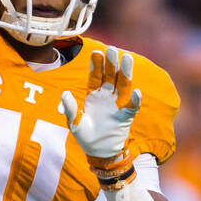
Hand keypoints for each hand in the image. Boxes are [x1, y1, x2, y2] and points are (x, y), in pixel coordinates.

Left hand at [60, 46, 142, 185]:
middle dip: (111, 63)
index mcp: (93, 95)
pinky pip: (132, 106)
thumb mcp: (74, 123)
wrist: (99, 152)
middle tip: (112, 49)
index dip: (96, 65)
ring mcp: (117, 105)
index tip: (96, 52)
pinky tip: (136, 92)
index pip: (95, 76)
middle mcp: (107, 97)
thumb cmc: (85, 136)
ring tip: (127, 59)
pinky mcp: (126, 116)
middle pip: (110, 77)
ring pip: (123, 85)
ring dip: (126, 73)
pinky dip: (135, 100)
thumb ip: (69, 109)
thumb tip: (64, 93)